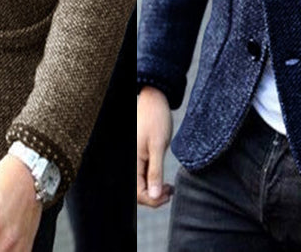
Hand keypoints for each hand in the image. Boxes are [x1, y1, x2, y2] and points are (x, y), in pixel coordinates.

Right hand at [137, 85, 172, 207]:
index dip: (153, 200)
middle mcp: (131, 161)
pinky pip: (142, 174)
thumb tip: (154, 196)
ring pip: (140, 183)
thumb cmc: (156, 119)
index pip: (138, 193)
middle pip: (138, 191)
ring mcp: (134, 157)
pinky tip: (163, 178)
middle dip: (153, 196)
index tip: (168, 194)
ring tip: (168, 187)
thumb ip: (155, 172)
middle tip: (170, 191)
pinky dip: (152, 179)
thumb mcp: (158, 146)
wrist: (154, 100)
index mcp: (133, 160)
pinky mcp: (138, 154)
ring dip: (153, 189)